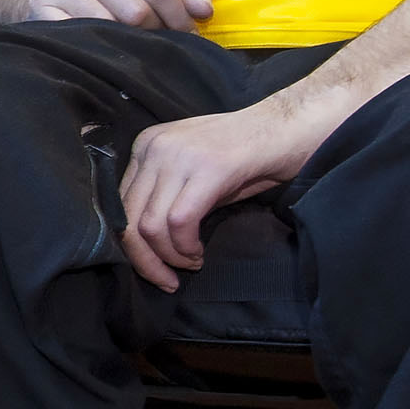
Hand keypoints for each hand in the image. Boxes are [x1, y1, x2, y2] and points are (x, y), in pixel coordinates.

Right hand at [23, 0, 216, 30]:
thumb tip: (203, 10)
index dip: (178, 17)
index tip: (186, 34)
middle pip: (134, 11)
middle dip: (153, 33)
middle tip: (156, 41)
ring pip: (105, 26)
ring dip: (126, 44)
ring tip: (133, 45)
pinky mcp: (40, 8)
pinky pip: (74, 35)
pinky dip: (95, 48)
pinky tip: (104, 49)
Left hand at [115, 94, 336, 289]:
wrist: (289, 128)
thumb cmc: (246, 156)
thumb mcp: (193, 175)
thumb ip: (165, 198)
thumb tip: (146, 245)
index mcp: (145, 147)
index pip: (120, 206)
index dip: (132, 247)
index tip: (154, 269)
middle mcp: (154, 147)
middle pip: (128, 218)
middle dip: (145, 260)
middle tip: (167, 280)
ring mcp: (179, 154)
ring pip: (150, 225)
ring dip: (170, 257)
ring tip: (191, 263)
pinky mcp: (208, 167)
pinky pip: (180, 221)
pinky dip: (185, 247)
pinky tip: (199, 253)